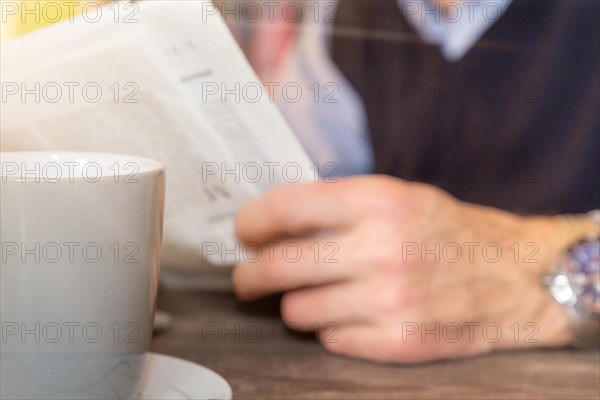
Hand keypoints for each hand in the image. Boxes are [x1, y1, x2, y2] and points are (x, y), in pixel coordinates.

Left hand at [233, 175, 592, 362]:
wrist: (514, 275)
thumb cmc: (447, 231)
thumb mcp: (398, 196)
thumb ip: (337, 207)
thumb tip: (270, 223)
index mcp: (379, 202)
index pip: (286, 208)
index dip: (251, 221)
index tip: (243, 231)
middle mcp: (382, 250)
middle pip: (277, 266)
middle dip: (249, 273)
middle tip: (248, 276)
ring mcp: (390, 301)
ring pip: (295, 311)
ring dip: (295, 303)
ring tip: (314, 294)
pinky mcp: (398, 342)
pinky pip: (329, 339)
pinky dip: (330, 327)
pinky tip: (350, 314)